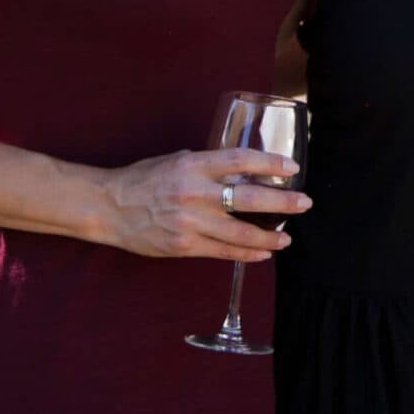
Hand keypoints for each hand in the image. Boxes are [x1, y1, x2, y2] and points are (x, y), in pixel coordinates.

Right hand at [100, 147, 309, 263]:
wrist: (109, 208)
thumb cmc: (143, 179)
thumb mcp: (176, 160)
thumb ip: (206, 165)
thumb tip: (239, 169)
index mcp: (194, 165)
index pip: (241, 160)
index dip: (270, 163)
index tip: (293, 168)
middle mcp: (195, 192)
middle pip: (250, 198)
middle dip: (283, 202)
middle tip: (304, 203)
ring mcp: (190, 222)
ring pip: (241, 233)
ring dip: (270, 237)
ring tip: (287, 238)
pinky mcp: (184, 246)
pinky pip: (224, 252)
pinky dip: (247, 254)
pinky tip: (263, 253)